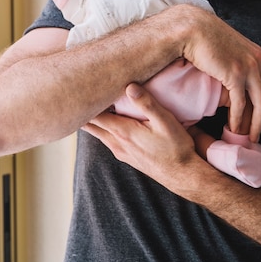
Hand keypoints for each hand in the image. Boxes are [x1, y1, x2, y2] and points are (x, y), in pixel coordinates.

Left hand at [83, 83, 200, 186]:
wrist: (182, 175)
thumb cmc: (176, 148)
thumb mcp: (165, 122)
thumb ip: (147, 104)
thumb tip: (129, 86)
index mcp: (122, 132)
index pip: (93, 115)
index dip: (85, 102)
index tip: (80, 88)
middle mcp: (116, 143)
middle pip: (89, 125)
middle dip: (82, 110)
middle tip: (78, 93)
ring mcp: (119, 151)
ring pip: (98, 133)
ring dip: (93, 119)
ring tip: (91, 103)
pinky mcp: (126, 156)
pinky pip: (107, 139)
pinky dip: (103, 128)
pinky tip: (110, 120)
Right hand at [178, 6, 260, 141]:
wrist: (192, 28)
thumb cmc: (204, 39)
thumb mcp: (229, 49)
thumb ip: (236, 61)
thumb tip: (232, 78)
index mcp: (258, 55)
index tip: (260, 117)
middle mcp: (258, 61)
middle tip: (256, 132)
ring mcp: (248, 67)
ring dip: (256, 124)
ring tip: (247, 137)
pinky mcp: (235, 74)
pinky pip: (241, 103)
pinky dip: (238, 119)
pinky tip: (232, 128)